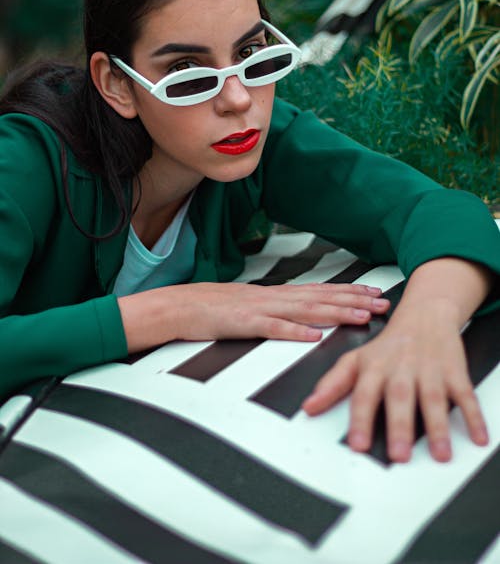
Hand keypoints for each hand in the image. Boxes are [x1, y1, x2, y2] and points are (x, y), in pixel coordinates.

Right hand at [119, 282, 389, 351]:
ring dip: (336, 313)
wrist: (175, 305)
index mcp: (274, 294)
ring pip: (304, 310)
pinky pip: (272, 329)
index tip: (374, 293)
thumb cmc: (209, 308)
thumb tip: (300, 316)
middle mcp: (272, 297)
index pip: (319, 291)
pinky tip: (315, 337)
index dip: (348, 292)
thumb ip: (273, 310)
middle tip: (383, 303)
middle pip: (320, 298)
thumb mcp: (247, 305)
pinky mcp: (242, 324)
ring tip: (361, 317)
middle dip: (354, 301)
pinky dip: (295, 332)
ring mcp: (258, 309)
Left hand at [302, 258, 492, 462]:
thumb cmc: (388, 345)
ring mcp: (428, 369)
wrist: (424, 314)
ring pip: (433, 397)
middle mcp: (400, 368)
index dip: (361, 419)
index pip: (364, 393)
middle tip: (399, 455)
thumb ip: (332, 384)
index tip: (359, 444)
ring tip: (439, 454)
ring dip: (437, 426)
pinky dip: (473, 415)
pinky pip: (464, 393)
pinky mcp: (453, 371)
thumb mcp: (355, 359)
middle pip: (399, 396)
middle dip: (400, 425)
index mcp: (374, 366)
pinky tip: (478, 436)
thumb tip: (309, 407)